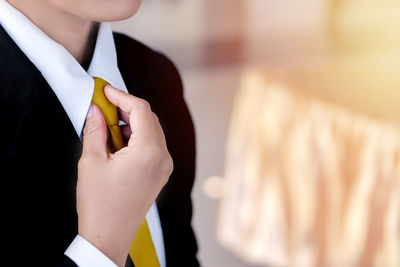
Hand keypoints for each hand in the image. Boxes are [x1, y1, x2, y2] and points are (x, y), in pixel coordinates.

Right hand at [76, 85, 172, 266]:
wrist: (109, 235)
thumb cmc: (100, 204)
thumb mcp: (91, 162)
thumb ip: (94, 129)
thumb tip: (94, 109)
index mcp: (148, 151)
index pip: (141, 109)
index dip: (122, 96)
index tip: (106, 91)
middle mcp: (163, 157)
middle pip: (149, 118)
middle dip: (126, 109)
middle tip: (104, 108)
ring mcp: (165, 166)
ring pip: (152, 131)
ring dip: (131, 124)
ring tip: (107, 129)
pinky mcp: (161, 173)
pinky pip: (153, 145)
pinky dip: (137, 138)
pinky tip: (118, 143)